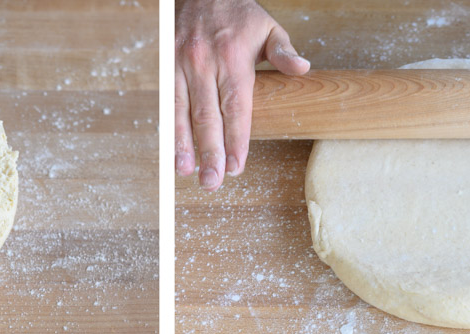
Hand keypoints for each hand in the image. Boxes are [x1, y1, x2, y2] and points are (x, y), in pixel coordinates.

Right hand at [176, 0, 309, 188]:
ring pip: (183, 113)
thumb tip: (302, 69)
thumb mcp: (268, 26)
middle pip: (208, 116)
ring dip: (185, 146)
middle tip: (213, 181)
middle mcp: (205, 63)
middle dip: (210, 152)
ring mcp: (182, 65)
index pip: (236, 106)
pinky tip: (174, 154)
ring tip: (189, 174)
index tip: (237, 166)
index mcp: (233, 57)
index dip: (236, 139)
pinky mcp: (167, 66)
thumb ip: (283, 51)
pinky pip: (168, 103)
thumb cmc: (239, 14)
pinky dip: (171, 131)